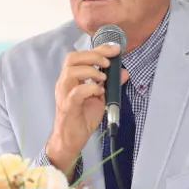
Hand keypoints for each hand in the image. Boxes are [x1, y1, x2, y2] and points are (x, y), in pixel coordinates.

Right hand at [46, 45, 128, 176]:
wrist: (71, 139)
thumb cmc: (83, 117)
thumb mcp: (101, 98)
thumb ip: (111, 84)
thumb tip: (124, 72)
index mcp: (71, 78)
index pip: (81, 56)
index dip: (98, 49)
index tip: (115, 49)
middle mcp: (65, 83)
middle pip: (73, 58)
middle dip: (93, 55)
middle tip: (108, 62)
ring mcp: (64, 94)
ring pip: (71, 72)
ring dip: (90, 71)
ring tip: (103, 78)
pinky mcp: (68, 106)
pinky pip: (76, 92)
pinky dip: (90, 88)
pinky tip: (99, 92)